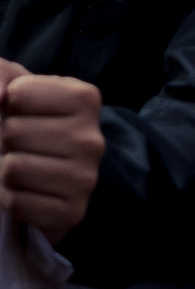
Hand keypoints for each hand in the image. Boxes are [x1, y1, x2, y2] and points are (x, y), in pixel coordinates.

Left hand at [0, 61, 103, 242]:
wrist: (51, 168)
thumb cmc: (31, 120)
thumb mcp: (19, 87)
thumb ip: (3, 77)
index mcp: (86, 98)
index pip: (17, 94)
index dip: (8, 104)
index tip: (20, 111)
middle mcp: (93, 138)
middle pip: (13, 133)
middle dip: (6, 137)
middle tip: (21, 143)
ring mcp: (86, 178)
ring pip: (12, 169)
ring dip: (5, 169)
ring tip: (22, 164)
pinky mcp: (72, 212)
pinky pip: (16, 203)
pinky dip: (9, 197)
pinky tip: (25, 188)